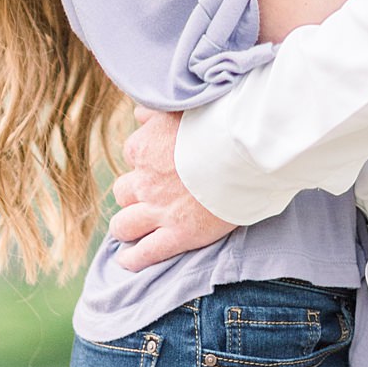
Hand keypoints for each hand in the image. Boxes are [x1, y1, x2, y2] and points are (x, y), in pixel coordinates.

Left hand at [110, 108, 233, 269]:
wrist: (244, 151)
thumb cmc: (219, 123)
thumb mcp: (182, 107)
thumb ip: (156, 112)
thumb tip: (139, 115)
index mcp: (144, 147)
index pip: (132, 154)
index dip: (146, 160)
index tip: (161, 162)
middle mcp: (145, 180)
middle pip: (123, 192)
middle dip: (133, 194)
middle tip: (150, 196)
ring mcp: (159, 209)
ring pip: (124, 225)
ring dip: (126, 226)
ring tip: (133, 229)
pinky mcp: (178, 234)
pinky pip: (145, 253)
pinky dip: (133, 258)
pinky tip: (128, 259)